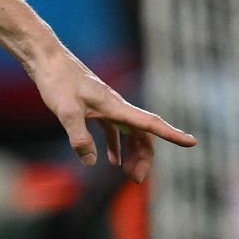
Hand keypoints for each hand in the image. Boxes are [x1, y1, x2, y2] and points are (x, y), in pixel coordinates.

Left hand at [28, 49, 195, 182]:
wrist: (46, 59)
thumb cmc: (56, 80)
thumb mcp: (66, 111)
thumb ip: (79, 137)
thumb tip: (92, 163)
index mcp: (115, 106)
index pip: (150, 123)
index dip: (172, 134)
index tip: (193, 142)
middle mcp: (116, 106)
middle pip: (142, 135)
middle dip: (145, 157)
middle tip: (136, 180)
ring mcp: (106, 106)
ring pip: (130, 133)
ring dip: (132, 154)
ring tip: (128, 175)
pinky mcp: (95, 107)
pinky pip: (113, 130)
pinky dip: (116, 145)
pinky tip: (110, 160)